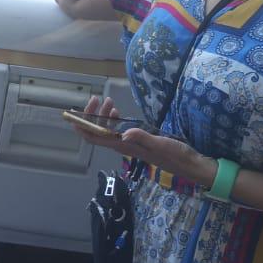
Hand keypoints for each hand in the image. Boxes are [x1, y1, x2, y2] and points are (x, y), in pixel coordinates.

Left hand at [71, 96, 216, 186]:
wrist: (189, 164)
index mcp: (123, 146)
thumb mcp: (159, 144)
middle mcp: (121, 145)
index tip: (73, 113)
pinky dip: (113, 119)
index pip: (93, 137)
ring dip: (103, 115)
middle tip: (97, 98)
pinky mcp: (136, 141)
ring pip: (106, 129)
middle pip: (97, 130)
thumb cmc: (175, 155)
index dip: (80, 126)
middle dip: (91, 114)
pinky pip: (117, 129)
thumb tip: (123, 131)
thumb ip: (142, 137)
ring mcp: (128, 143)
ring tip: (109, 100)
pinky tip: (117, 111)